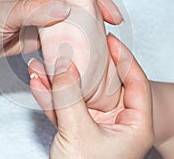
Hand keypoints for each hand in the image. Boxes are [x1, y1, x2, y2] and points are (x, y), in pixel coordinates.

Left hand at [0, 0, 122, 58]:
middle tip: (110, 35)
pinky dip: (66, 45)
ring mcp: (38, 16)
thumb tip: (66, 9)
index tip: (112, 15)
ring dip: (81, 34)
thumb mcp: (4, 12)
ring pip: (67, 23)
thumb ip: (34, 10)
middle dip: (93, 18)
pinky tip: (76, 54)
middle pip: (75, 4)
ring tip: (99, 47)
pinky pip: (56, 38)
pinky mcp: (34, 33)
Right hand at [28, 34, 153, 157]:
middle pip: (104, 83)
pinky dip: (49, 94)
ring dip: (58, 80)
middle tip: (71, 46)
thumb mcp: (79, 134)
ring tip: (41, 64)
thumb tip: (65, 64)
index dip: (124, 57)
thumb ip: (70, 97)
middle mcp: (116, 120)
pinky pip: (64, 105)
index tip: (109, 39)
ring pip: (78, 93)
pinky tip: (37, 81)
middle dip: (82, 66)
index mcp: (133, 123)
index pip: (136, 81)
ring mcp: (94, 123)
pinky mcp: (77, 127)